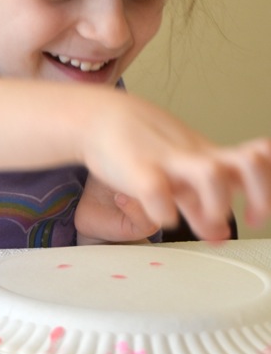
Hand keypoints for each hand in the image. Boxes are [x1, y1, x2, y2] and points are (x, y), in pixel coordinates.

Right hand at [77, 90, 270, 241]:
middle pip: (250, 164)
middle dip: (261, 195)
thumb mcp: (177, 175)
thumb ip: (201, 205)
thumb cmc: (141, 147)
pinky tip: (162, 216)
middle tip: (251, 218)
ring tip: (207, 219)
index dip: (269, 186)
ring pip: (212, 174)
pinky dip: (163, 213)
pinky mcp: (139, 169)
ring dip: (218, 203)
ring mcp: (170, 162)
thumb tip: (221, 234)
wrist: (100, 118)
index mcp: (209, 156)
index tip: (257, 216)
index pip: (258, 161)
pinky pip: (157, 192)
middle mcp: (196, 157)